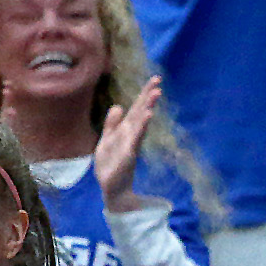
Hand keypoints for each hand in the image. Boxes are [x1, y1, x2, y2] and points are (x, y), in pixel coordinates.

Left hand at [95, 75, 159, 211]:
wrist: (111, 186)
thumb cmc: (110, 164)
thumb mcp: (106, 140)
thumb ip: (112, 124)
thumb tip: (118, 105)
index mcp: (125, 129)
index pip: (137, 108)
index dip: (144, 94)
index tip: (155, 79)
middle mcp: (131, 133)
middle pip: (141, 111)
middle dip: (148, 96)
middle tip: (158, 80)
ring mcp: (131, 142)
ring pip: (141, 121)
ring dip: (148, 106)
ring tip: (156, 93)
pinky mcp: (129, 153)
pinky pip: (136, 137)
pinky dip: (142, 126)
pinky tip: (148, 116)